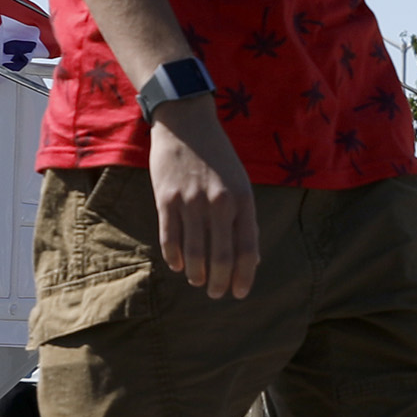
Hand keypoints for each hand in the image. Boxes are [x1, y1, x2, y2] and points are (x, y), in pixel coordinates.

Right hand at [147, 97, 258, 300]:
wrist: (185, 123)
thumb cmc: (217, 157)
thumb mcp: (239, 182)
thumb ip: (244, 218)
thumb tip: (250, 258)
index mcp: (242, 199)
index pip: (247, 248)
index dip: (244, 276)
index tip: (239, 292)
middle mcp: (218, 202)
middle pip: (221, 256)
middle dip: (219, 282)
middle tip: (216, 294)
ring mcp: (191, 201)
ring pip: (194, 252)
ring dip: (197, 274)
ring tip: (198, 282)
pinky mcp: (166, 199)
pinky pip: (170, 238)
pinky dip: (174, 257)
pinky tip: (178, 266)